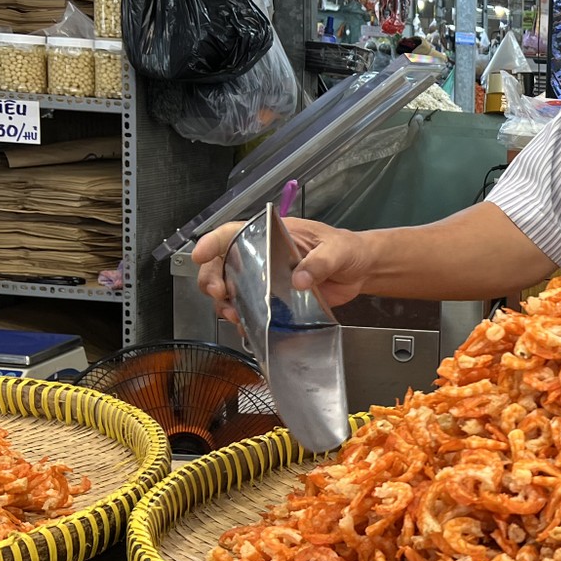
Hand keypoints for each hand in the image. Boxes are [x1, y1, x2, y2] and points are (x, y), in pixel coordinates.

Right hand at [190, 216, 373, 324]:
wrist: (360, 271)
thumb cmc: (347, 249)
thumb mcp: (336, 250)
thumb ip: (320, 262)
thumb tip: (299, 280)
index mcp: (271, 234)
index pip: (233, 232)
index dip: (212, 242)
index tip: (200, 254)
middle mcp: (261, 256)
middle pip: (221, 263)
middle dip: (212, 278)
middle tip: (218, 293)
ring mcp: (265, 280)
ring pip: (230, 289)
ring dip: (225, 303)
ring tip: (234, 315)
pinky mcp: (274, 301)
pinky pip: (251, 310)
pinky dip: (244, 320)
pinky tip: (246, 328)